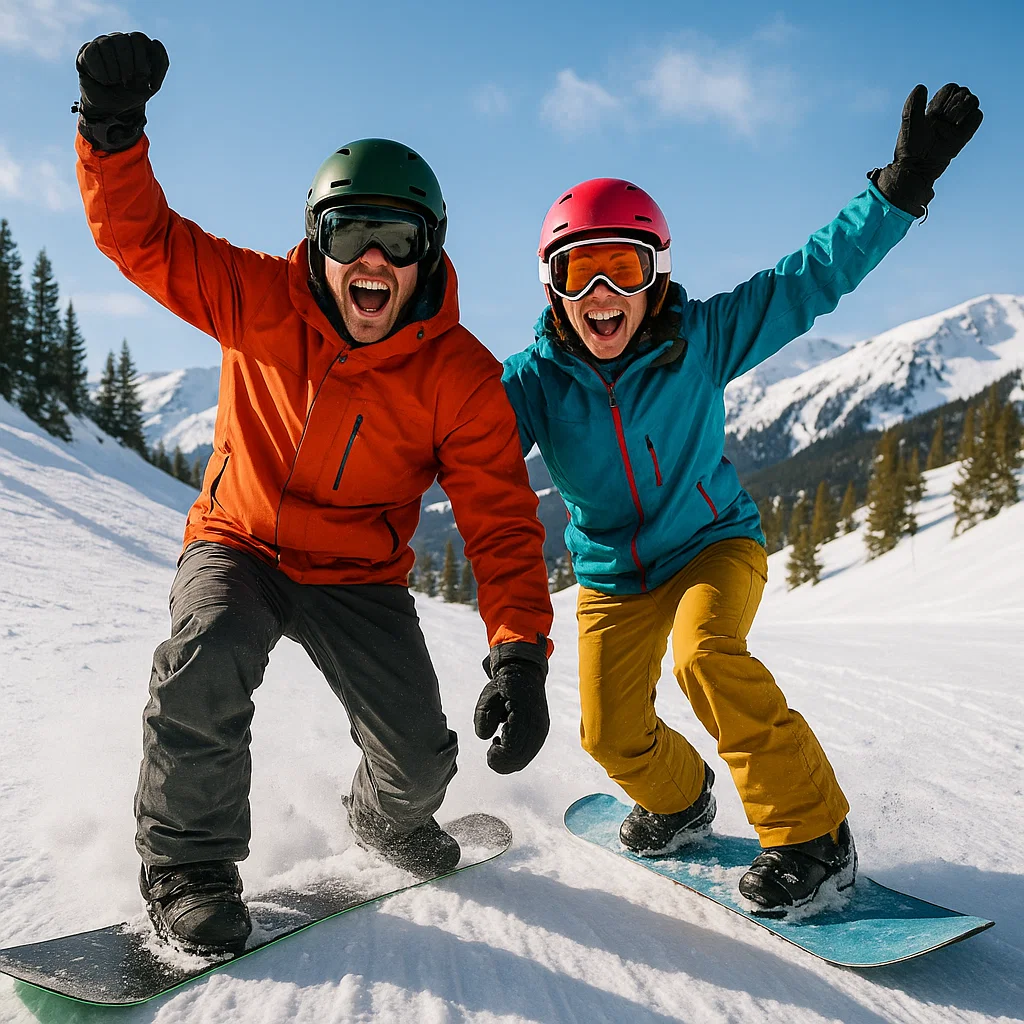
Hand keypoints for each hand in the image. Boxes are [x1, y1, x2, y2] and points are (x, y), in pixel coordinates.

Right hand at [76, 32, 168, 151]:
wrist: (111, 108)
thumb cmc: (133, 94)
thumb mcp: (153, 84)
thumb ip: (161, 65)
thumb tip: (156, 42)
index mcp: (136, 46)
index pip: (138, 38)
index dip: (140, 60)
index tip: (142, 79)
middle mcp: (119, 40)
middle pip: (122, 39)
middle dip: (127, 66)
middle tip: (127, 81)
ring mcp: (102, 44)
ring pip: (106, 43)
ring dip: (114, 70)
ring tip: (115, 81)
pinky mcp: (87, 52)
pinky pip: (92, 53)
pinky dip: (100, 72)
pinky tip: (103, 80)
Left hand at [474, 640, 548, 773]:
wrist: (523, 672)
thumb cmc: (503, 685)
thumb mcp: (488, 697)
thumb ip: (484, 717)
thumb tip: (487, 737)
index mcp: (525, 715)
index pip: (514, 748)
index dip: (500, 756)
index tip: (490, 749)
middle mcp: (537, 724)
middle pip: (521, 757)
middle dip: (503, 761)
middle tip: (491, 751)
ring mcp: (541, 728)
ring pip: (525, 756)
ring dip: (509, 758)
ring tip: (497, 744)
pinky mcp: (540, 731)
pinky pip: (529, 751)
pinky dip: (515, 754)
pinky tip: (505, 742)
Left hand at [873, 83, 982, 217]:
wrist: (915, 168)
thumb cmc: (909, 148)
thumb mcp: (909, 124)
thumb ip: (913, 106)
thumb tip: (921, 86)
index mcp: (934, 110)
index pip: (950, 88)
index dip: (945, 94)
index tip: (933, 110)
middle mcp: (947, 116)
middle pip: (963, 93)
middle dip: (954, 101)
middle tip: (942, 118)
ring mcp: (956, 126)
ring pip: (972, 102)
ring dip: (963, 107)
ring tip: (950, 121)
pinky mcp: (963, 137)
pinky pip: (977, 118)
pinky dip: (972, 118)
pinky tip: (958, 127)